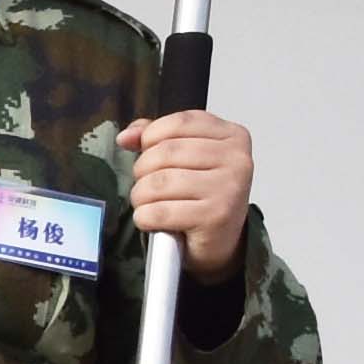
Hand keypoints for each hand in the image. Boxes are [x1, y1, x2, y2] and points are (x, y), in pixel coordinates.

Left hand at [119, 109, 253, 273]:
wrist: (220, 241)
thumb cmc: (202, 197)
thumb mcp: (186, 158)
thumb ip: (157, 137)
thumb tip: (126, 136)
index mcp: (232, 137)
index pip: (180, 122)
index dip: (151, 136)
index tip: (146, 150)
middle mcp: (236, 160)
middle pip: (165, 152)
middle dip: (143, 171)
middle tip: (148, 185)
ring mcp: (228, 188)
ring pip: (159, 182)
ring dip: (141, 196)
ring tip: (149, 204)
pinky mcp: (215, 217)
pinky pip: (160, 212)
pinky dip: (145, 217)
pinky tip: (153, 220)